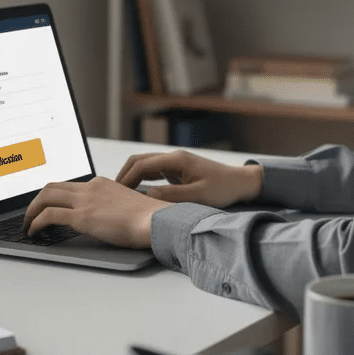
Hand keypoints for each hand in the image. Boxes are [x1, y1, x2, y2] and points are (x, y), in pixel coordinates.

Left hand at [23, 177, 169, 248]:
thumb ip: (109, 209)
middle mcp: (90, 187)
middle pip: (52, 187)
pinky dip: (36, 222)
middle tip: (31, 214)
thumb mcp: (125, 207)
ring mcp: (85, 200)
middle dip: (36, 200)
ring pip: (45, 197)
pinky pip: (49, 215)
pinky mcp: (82, 216)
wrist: (155, 220)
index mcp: (101, 184)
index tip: (46, 205)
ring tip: (27, 224)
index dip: (53, 196)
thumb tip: (100, 221)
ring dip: (31, 211)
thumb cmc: (147, 219)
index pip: (69, 185)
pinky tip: (34, 231)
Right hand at [116, 150, 263, 208]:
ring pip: (145, 165)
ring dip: (131, 177)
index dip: (126, 179)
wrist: (241, 183)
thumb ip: (172, 196)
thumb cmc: (223, 189)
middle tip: (112, 193)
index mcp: (176, 160)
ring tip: (120, 194)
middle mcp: (173, 158)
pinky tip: (137, 193)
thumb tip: (148, 196)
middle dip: (123, 175)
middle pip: (139, 161)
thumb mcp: (198, 196)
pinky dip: (141, 180)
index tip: (116, 193)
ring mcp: (175, 163)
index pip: (141, 165)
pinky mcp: (178, 170)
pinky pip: (153, 172)